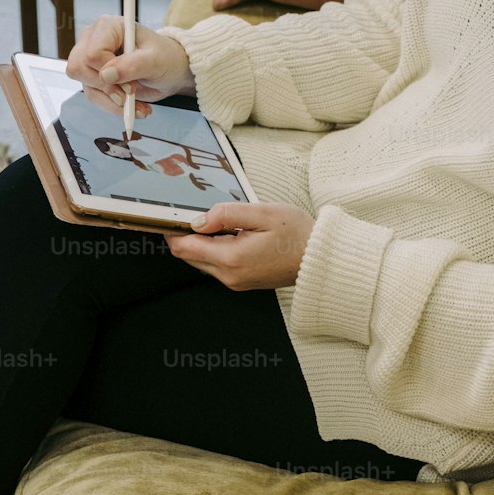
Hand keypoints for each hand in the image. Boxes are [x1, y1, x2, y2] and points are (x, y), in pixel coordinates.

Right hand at [68, 14, 194, 115]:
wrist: (170, 69)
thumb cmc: (165, 58)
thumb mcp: (156, 61)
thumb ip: (132, 65)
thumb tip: (107, 75)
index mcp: (108, 26)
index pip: (92, 54)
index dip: (109, 73)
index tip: (132, 84)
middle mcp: (93, 39)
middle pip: (79, 68)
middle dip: (107, 89)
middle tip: (132, 94)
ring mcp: (90, 57)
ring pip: (86, 86)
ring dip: (113, 102)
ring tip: (137, 104)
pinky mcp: (93, 75)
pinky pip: (93, 96)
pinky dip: (113, 106)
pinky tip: (132, 105)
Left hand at [164, 203, 315, 290]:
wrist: (320, 260)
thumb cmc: (298, 235)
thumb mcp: (262, 213)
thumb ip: (226, 214)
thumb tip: (199, 219)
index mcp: (232, 258)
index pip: (184, 247)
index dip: (173, 230)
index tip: (173, 215)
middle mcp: (230, 276)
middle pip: (189, 256)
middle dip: (187, 235)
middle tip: (197, 213)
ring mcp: (236, 281)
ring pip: (201, 261)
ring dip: (202, 243)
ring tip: (221, 223)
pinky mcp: (242, 282)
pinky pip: (217, 266)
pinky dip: (216, 250)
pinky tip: (232, 235)